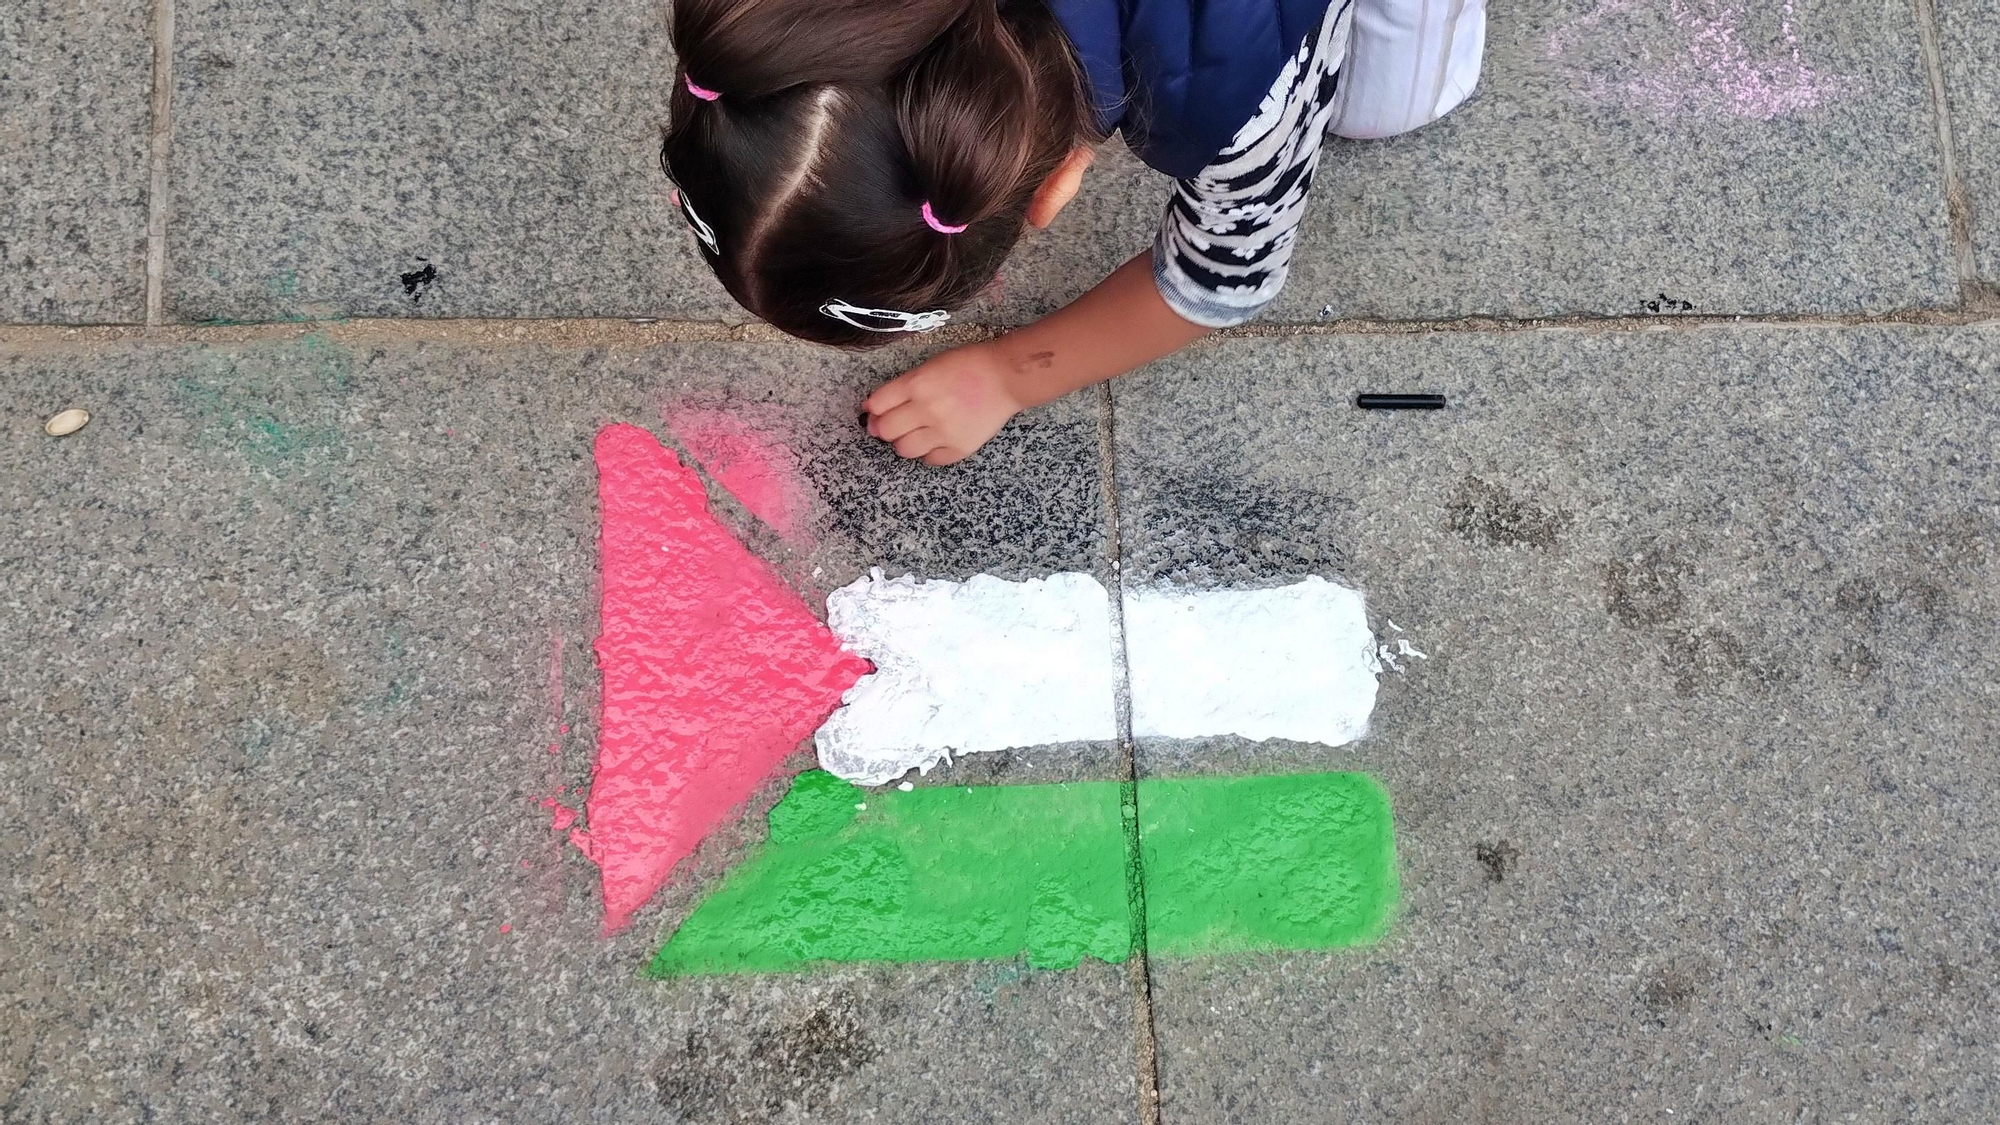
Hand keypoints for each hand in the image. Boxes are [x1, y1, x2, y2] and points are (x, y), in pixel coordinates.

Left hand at [863, 342, 1021, 465]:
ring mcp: (943, 431)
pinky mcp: (959, 447)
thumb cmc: (969, 365)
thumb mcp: (930, 366)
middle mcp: (927, 409)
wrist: (1005, 377)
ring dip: (905, 442)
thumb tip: (876, 408)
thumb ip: (903, 386)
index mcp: (917, 384)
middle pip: (886, 430)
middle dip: (885, 428)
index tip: (876, 412)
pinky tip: (936, 440)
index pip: (877, 405)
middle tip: (896, 424)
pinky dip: (929, 452)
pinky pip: (931, 460)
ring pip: (904, 449)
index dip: (873, 410)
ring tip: (918, 432)